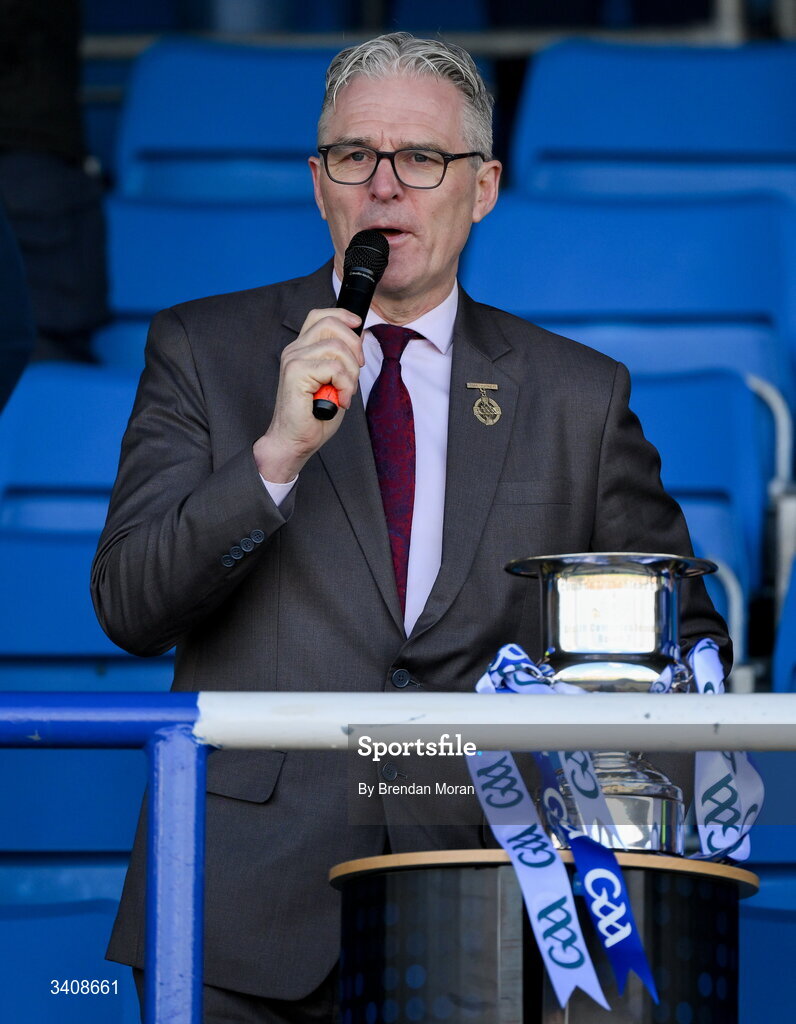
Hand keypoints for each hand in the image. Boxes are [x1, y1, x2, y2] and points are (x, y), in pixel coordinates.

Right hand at [253, 308, 362, 481]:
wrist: (294, 441)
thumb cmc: (314, 417)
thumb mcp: (335, 382)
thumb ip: (342, 359)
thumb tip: (359, 338)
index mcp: (302, 350)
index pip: (320, 316)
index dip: (342, 316)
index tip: (359, 326)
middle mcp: (295, 350)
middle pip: (330, 324)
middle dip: (354, 345)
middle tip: (357, 371)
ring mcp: (293, 360)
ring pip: (337, 348)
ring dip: (351, 373)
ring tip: (346, 392)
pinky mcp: (296, 373)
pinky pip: (334, 368)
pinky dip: (345, 385)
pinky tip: (341, 401)